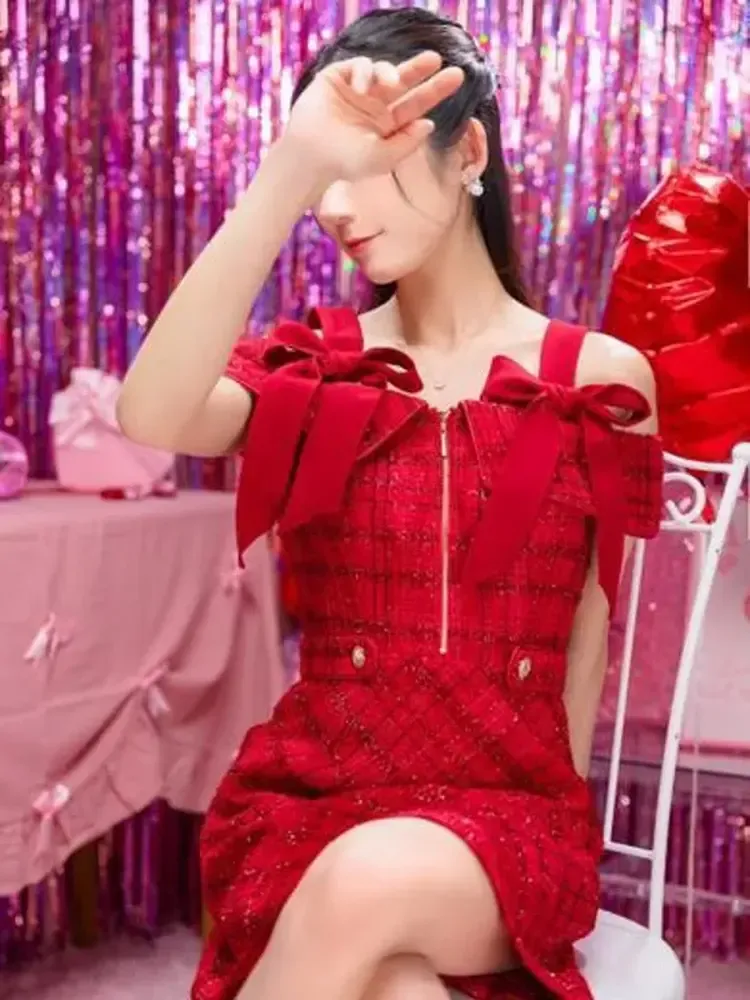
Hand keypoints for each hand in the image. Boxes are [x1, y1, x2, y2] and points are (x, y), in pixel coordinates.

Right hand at [284, 51, 463, 184]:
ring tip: (392, 82)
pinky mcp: (338, 78)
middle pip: (404, 82)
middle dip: (421, 69)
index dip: (435, 90)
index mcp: (387, 124)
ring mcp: (357, 90)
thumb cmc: (345, 162)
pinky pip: (359, 65)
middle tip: (437, 59)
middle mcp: (375, 105)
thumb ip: (408, 143)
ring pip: (383, 71)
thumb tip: (429, 124)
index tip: (456, 77)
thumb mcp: (382, 158)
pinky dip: (364, 71)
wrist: (310, 156)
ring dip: (391, 72)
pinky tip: (361, 87)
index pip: (416, 105)